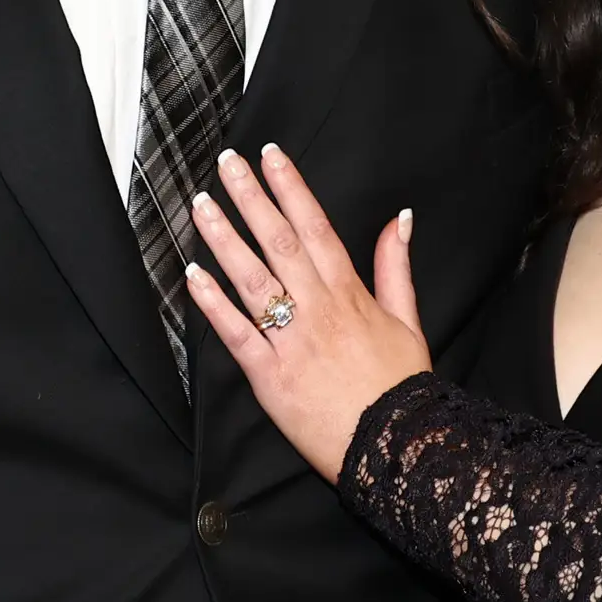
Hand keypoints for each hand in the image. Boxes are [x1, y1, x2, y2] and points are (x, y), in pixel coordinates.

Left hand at [187, 145, 428, 480]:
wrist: (396, 446)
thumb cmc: (400, 386)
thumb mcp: (409, 319)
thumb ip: (396, 265)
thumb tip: (400, 218)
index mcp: (349, 293)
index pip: (314, 226)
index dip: (290, 187)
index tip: (270, 155)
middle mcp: (317, 308)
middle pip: (278, 241)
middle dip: (250, 197)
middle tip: (226, 163)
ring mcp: (291, 340)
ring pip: (251, 279)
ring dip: (224, 238)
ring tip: (201, 204)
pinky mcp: (270, 376)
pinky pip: (235, 333)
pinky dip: (213, 303)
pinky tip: (192, 275)